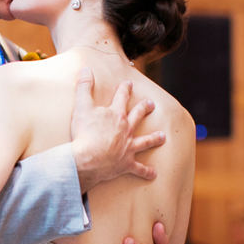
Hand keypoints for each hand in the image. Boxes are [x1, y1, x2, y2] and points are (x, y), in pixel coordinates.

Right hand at [69, 69, 163, 190]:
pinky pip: (138, 168)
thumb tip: (86, 69)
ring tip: (162, 136)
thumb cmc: (84, 133)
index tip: (129, 84)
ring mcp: (127, 147)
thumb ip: (84, 87)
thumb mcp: (81, 106)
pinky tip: (153, 174)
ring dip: (154, 138)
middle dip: (144, 109)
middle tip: (150, 104)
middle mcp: (126, 130)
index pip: (122, 97)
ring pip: (144, 141)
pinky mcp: (125, 163)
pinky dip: (146, 172)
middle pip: (137, 116)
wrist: (87, 159)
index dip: (125, 89)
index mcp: (116, 115)